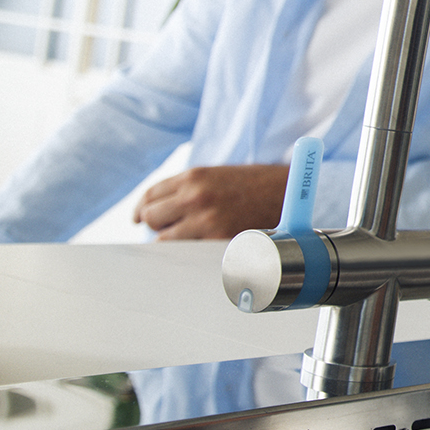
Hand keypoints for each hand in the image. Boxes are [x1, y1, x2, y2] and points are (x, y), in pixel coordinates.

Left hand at [133, 164, 288, 239]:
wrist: (290, 191)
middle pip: (150, 217)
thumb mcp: (217, 175)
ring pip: (163, 239)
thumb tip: (155, 211)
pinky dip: (189, 253)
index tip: (139, 218)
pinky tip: (199, 249)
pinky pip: (186, 253)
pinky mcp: (217, 240)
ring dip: (172, 241)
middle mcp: (195, 196)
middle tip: (173, 229)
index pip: (150, 195)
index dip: (141, 209)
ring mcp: (205, 219)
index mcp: (194, 177)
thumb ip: (187, 188)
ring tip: (191, 240)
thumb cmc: (255, 185)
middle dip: (158, 225)